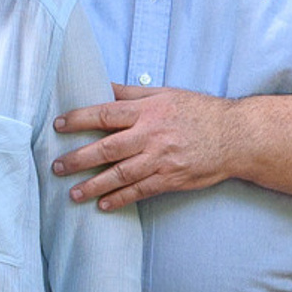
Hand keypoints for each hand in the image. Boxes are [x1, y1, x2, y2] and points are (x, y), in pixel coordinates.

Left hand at [50, 85, 238, 211]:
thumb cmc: (199, 112)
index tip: (58, 126)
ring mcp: (160, 159)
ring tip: (73, 194)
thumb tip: (104, 86)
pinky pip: (139, 191)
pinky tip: (103, 205)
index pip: (104, 114)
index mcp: (147, 111)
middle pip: (106, 148)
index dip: (78, 120)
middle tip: (56, 167)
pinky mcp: (170, 179)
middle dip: (78, 159)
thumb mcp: (166, 94)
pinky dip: (120, 199)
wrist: (235, 136)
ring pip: (119, 174)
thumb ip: (133, 92)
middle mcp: (150, 135)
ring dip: (93, 185)